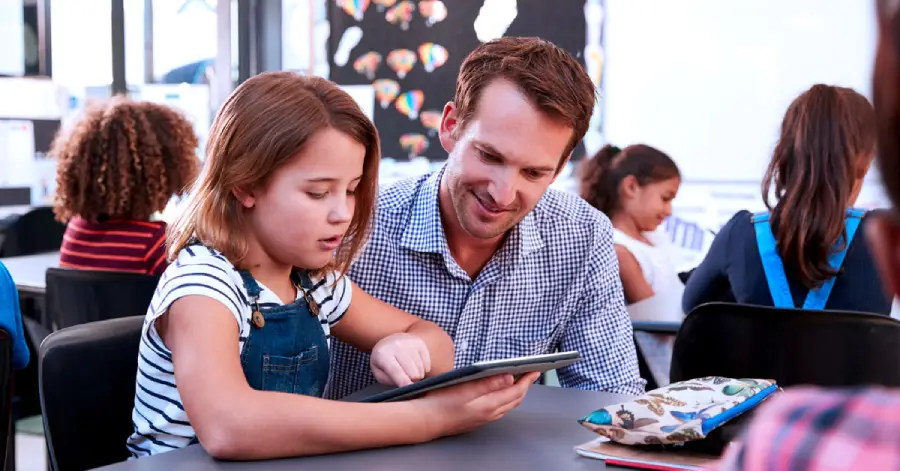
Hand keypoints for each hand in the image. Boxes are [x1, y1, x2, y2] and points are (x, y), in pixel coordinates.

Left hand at [370, 333, 431, 385]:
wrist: (388, 343)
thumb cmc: (383, 363)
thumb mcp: (379, 373)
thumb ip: (389, 380)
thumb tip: (405, 385)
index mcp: (382, 354)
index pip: (395, 370)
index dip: (403, 380)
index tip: (410, 387)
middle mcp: (396, 345)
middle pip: (411, 369)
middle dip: (412, 380)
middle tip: (409, 382)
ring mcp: (409, 342)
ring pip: (420, 366)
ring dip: (418, 375)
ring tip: (411, 374)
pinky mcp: (419, 342)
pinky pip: (426, 361)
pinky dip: (424, 368)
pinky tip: (417, 368)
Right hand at [416, 372, 540, 438]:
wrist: (426, 420)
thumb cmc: (441, 403)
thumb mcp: (465, 388)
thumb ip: (488, 384)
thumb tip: (509, 378)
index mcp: (488, 405)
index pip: (516, 392)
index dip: (528, 380)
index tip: (535, 370)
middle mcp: (489, 414)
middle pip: (515, 399)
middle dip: (525, 386)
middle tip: (530, 373)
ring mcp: (483, 418)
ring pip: (507, 405)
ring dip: (516, 393)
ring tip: (519, 381)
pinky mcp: (476, 419)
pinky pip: (498, 409)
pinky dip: (505, 399)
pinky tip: (500, 393)